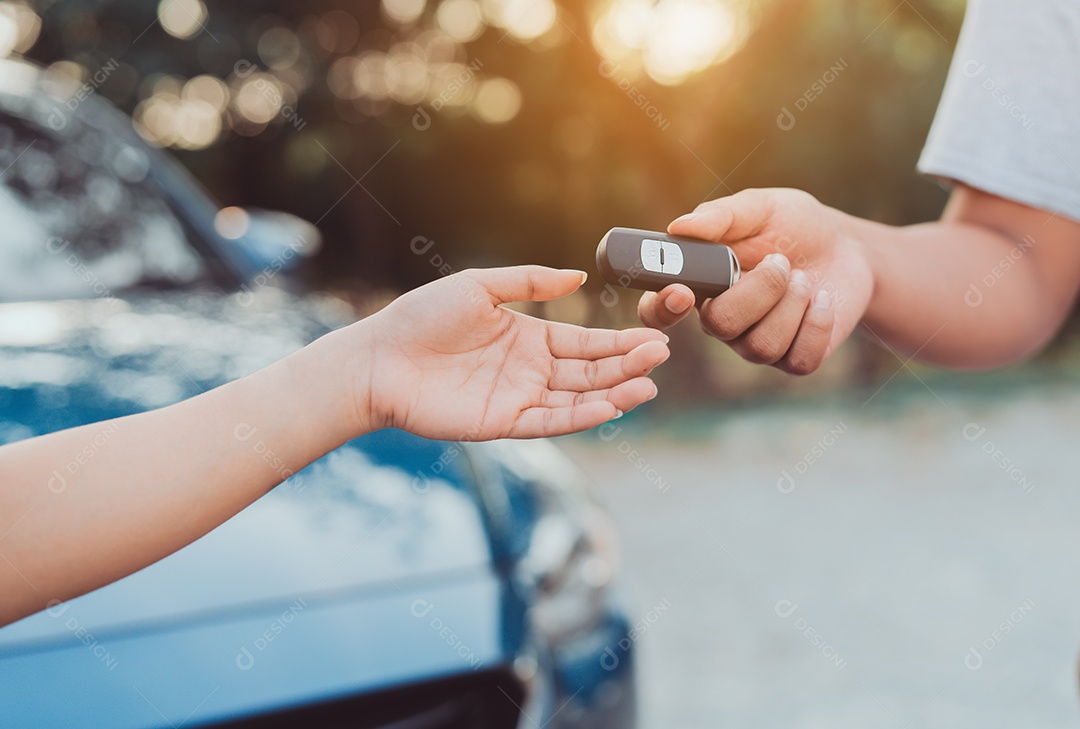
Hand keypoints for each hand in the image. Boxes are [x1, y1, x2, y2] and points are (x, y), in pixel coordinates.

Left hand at [357, 266, 669, 439]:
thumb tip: (578, 276)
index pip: (585, 343)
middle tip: (661, 357)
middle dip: (626, 365)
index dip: (619, 342)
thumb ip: (529, 281)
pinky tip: (609, 406)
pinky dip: (580, 416)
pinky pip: (550, 422)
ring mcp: (519, 399)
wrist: (379, 359)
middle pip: (590, 371)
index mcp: (529, 338)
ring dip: (613, 393)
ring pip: (577, 399)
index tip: (655, 338)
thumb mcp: (479, 286)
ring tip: (646, 385)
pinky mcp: (503, 424)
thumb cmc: (422, 317)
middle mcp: (530, 371)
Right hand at [638, 188, 872, 373]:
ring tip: (804, 276)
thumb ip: (721, 216)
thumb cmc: (793, 226)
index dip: (662, 310)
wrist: (847, 249)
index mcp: (701, 285)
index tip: (684, 292)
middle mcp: (722, 320)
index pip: (658, 311)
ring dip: (791, 303)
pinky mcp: (794, 359)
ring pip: (760, 346)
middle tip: (781, 260)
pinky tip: (823, 300)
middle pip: (719, 326)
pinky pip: (798, 360)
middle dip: (758, 290)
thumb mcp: (760, 208)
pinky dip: (816, 325)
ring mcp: (756, 344)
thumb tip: (678, 226)